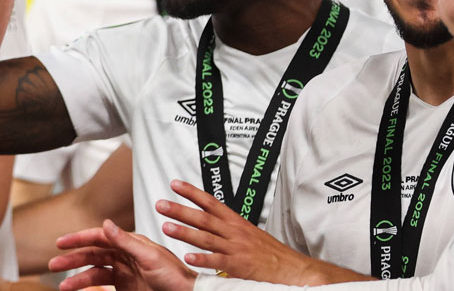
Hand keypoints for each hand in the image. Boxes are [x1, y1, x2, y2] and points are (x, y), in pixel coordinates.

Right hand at [49, 220, 195, 290]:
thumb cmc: (175, 276)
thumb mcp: (150, 257)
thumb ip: (125, 241)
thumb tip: (105, 223)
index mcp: (129, 243)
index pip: (98, 237)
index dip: (78, 238)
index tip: (61, 243)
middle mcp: (123, 255)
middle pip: (91, 255)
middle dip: (71, 259)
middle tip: (53, 264)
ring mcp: (123, 272)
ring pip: (94, 272)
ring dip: (77, 278)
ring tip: (63, 286)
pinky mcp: (124, 287)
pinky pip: (101, 285)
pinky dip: (89, 287)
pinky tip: (79, 290)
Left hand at [156, 180, 333, 282]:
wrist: (293, 269)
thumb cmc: (270, 253)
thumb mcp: (249, 232)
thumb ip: (229, 226)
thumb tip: (211, 218)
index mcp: (236, 222)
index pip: (211, 202)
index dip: (192, 192)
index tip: (175, 184)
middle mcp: (234, 232)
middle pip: (203, 218)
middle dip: (180, 210)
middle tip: (161, 204)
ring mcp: (236, 248)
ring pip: (206, 238)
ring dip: (184, 232)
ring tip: (165, 226)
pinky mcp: (239, 266)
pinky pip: (217, 262)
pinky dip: (202, 259)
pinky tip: (187, 258)